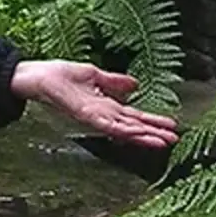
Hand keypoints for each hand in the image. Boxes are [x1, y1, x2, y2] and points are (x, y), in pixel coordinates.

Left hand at [9, 60, 178, 149]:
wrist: (39, 77)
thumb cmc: (61, 76)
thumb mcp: (95, 75)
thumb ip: (114, 82)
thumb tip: (135, 84)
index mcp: (106, 105)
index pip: (134, 115)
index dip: (153, 121)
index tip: (171, 126)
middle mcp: (102, 114)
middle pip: (133, 125)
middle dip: (154, 133)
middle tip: (175, 140)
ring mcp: (94, 117)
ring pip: (124, 129)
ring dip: (143, 135)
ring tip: (162, 141)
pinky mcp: (85, 115)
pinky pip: (107, 125)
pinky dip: (122, 129)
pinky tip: (136, 132)